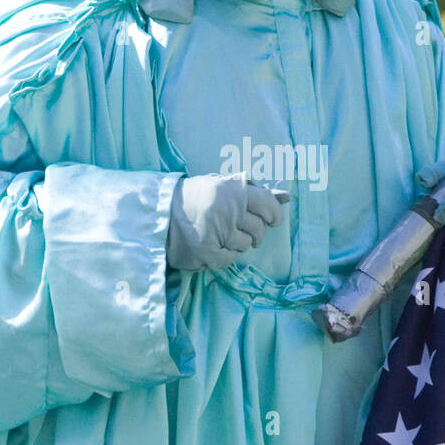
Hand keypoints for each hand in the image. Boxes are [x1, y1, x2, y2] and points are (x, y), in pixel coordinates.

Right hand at [166, 172, 284, 271]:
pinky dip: (224, 255)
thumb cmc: (194, 198)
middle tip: (238, 228)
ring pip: (246, 246)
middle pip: (259, 229)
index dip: (274, 214)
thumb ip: (252, 191)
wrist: (158, 213)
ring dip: (236, 243)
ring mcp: (218, 231)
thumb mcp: (221, 185)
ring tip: (219, 234)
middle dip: (254, 232)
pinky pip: (230, 260)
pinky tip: (212, 245)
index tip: (273, 220)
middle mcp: (228, 209)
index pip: (268, 204)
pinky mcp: (208, 251)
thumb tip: (286, 197)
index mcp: (233, 189)